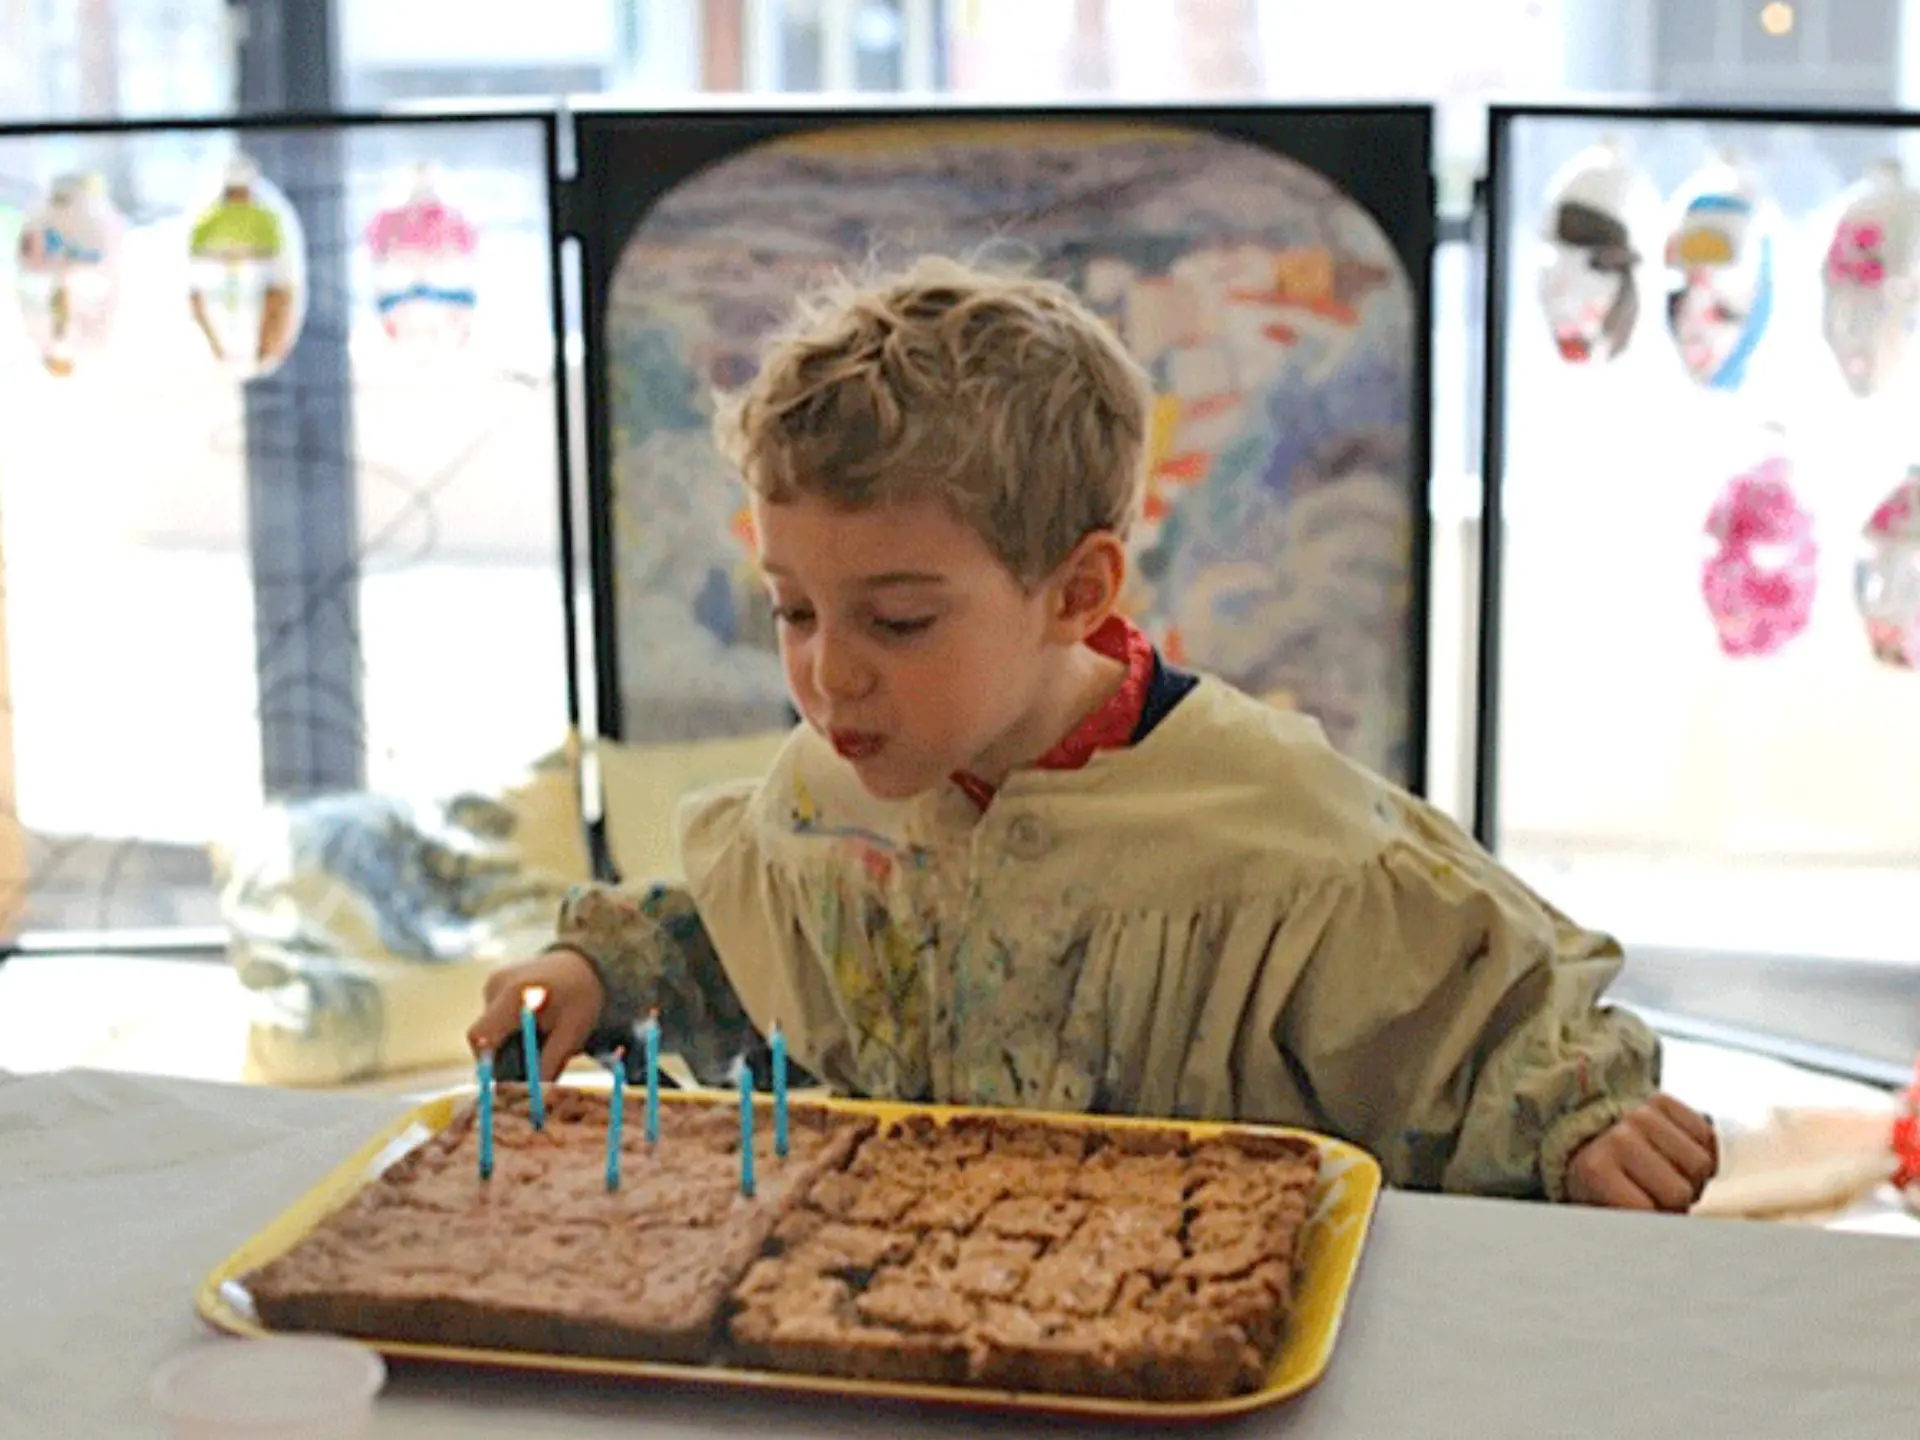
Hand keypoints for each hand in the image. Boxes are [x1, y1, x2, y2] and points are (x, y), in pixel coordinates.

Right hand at [467, 949, 606, 1082]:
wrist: (585, 964)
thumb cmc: (582, 998)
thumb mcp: (572, 1033)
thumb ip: (550, 1064)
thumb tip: (535, 1098)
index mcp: (516, 994)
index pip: (481, 1037)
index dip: (488, 1064)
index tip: (508, 1080)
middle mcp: (497, 985)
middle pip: (484, 1037)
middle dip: (503, 1058)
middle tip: (530, 1067)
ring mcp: (493, 983)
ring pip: (489, 1030)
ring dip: (508, 1044)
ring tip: (539, 1040)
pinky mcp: (495, 985)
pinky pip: (494, 1018)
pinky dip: (509, 1031)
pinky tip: (533, 1027)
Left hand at [1564, 1094, 1718, 1212]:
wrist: (1590, 1133)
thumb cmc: (1601, 1181)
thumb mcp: (1599, 1207)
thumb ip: (1626, 1225)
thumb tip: (1657, 1249)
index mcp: (1596, 1169)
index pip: (1648, 1212)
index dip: (1658, 1220)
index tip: (1649, 1214)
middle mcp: (1618, 1137)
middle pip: (1680, 1192)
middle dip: (1677, 1201)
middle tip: (1660, 1195)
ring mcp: (1640, 1115)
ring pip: (1700, 1163)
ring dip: (1691, 1175)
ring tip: (1669, 1173)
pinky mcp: (1660, 1100)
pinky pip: (1706, 1134)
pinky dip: (1701, 1148)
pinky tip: (1677, 1153)